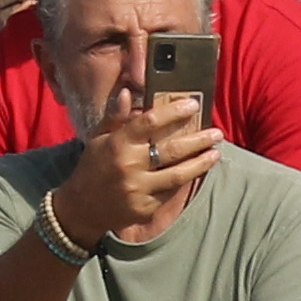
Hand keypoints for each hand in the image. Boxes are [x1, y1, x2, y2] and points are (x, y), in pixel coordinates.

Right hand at [56, 86, 218, 245]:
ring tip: (216, 153)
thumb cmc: (92, 167)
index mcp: (117, 143)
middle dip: (198, 140)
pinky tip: (196, 171)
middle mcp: (129, 165)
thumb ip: (115, 116)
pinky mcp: (146, 208)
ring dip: (201, 163)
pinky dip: (186, 180)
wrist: (83, 208)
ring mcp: (139, 189)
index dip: (173, 112)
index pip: (149, 122)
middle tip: (217, 132)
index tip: (193, 105)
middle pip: (171, 149)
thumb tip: (128, 93)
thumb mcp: (98, 138)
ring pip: (178, 174)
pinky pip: (171, 192)